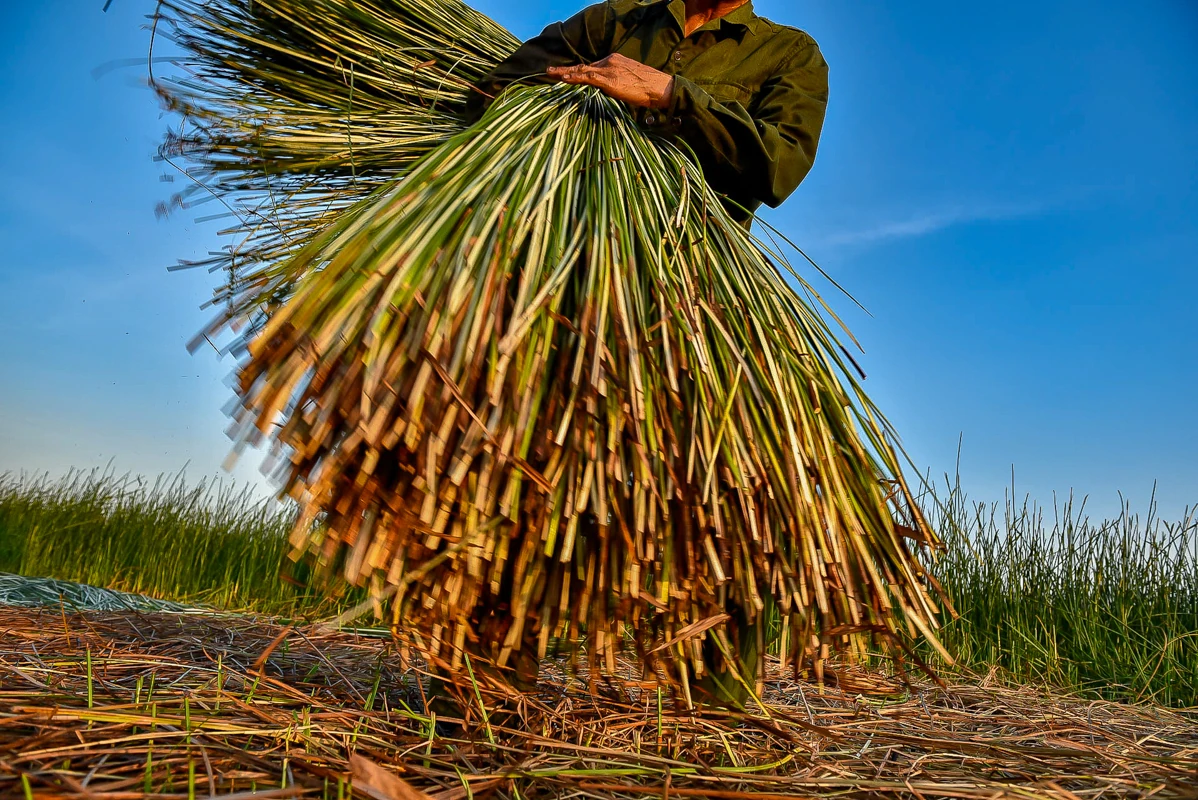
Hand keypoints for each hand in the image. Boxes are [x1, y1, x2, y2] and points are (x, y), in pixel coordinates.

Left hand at [547, 54, 674, 109]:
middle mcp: (609, 61)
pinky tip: (564, 79)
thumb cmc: (648, 89)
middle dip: (565, 69)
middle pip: (583, 66)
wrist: (659, 87)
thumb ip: (616, 84)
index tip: (565, 73)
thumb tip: (608, 92)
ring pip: (581, 70)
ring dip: (564, 72)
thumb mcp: (629, 83)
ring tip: (550, 73)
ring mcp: (608, 69)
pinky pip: (587, 77)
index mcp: (614, 61)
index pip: (591, 66)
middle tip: (549, 70)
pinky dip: (574, 77)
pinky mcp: (609, 79)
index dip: (577, 70)